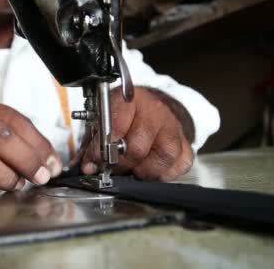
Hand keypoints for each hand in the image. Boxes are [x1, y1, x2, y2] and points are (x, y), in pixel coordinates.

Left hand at [73, 87, 193, 181]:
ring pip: (164, 157)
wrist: (152, 105)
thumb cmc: (124, 113)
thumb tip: (89, 167)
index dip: (102, 148)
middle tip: (112, 168)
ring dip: (144, 170)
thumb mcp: (104, 116)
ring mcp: (173, 127)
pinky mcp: (185, 143)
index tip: (93, 161)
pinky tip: (152, 169)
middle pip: (138, 147)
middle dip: (121, 164)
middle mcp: (155, 111)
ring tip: (133, 170)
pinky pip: (180, 165)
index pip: (116, 124)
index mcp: (130, 100)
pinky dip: (164, 173)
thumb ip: (95, 140)